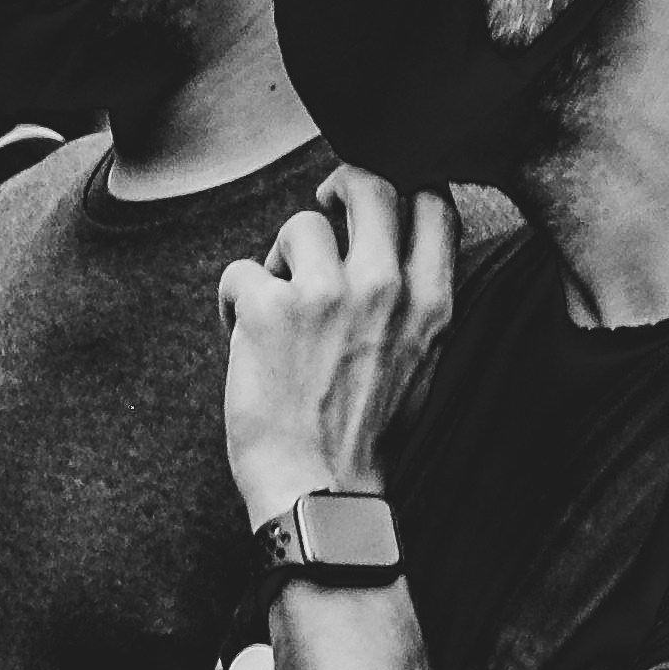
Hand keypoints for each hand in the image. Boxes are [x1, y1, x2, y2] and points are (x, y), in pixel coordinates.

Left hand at [214, 171, 453, 522]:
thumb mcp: (427, 357)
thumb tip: (399, 254)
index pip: (434, 202)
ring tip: (277, 296)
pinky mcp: (267, 311)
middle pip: (370, 185)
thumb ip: (420, 299)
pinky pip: (241, 272)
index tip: (379, 210)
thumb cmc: (369, 430)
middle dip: (341, 188)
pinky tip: (242, 328)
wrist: (320, 484)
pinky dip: (235, 298)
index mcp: (431, 298)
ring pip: (300, 224)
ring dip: (282, 256)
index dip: (404, 192)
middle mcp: (384, 285)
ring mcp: (325, 294)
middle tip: (324, 208)